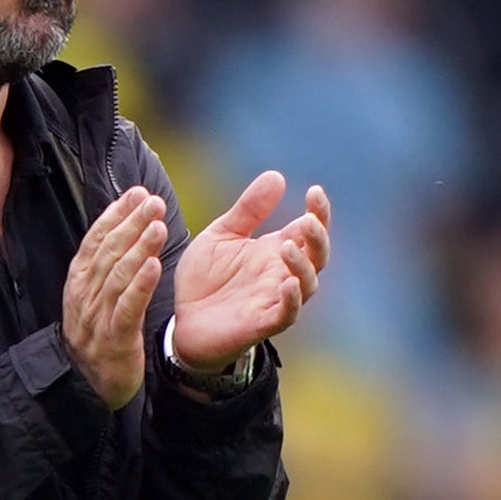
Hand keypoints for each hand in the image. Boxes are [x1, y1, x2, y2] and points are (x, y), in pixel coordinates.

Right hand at [63, 185, 169, 408]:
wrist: (85, 386)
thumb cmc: (97, 336)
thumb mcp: (95, 297)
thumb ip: (106, 266)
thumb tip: (122, 229)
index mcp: (81, 280)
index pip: (97, 239)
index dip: (116, 214)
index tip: (137, 192)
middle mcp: (85, 294)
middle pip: (109, 251)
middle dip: (132, 223)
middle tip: (153, 201)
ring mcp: (98, 316)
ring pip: (118, 275)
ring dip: (138, 247)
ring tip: (157, 225)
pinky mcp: (114, 338)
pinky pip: (127, 307)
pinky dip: (140, 285)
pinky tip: (154, 266)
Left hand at [170, 171, 332, 371]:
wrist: (182, 320)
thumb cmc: (204, 279)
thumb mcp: (222, 235)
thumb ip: (248, 210)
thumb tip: (277, 175)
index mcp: (275, 250)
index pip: (308, 229)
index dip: (318, 211)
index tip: (314, 191)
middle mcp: (281, 274)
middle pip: (317, 255)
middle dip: (317, 237)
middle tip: (308, 219)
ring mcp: (274, 299)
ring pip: (308, 284)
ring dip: (302, 265)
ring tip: (286, 246)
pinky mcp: (262, 324)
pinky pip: (288, 314)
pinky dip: (292, 300)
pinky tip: (288, 284)